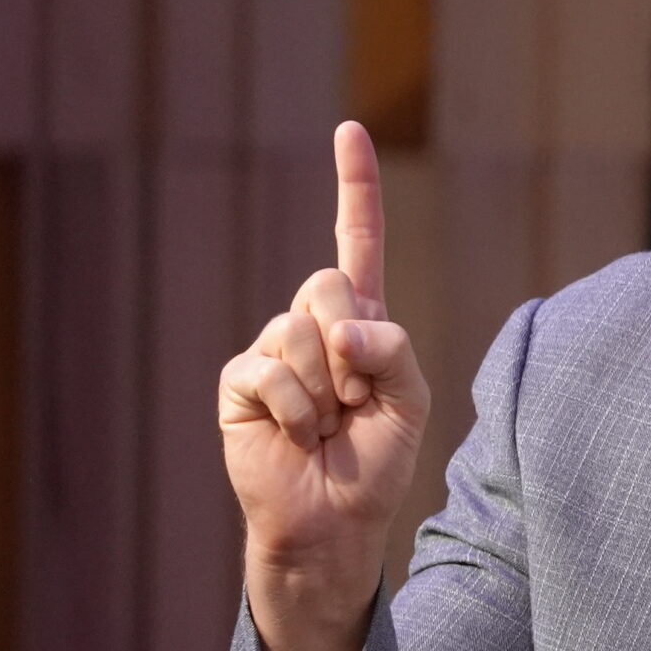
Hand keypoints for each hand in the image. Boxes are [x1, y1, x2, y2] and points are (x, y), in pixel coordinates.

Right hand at [219, 123, 431, 650]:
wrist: (335, 522)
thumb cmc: (377, 461)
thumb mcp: (410, 401)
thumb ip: (394, 350)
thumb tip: (346, 330)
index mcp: (361, 320)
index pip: (358, 240)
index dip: (354, 186)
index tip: (349, 129)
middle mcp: (312, 324)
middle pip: (330, 284)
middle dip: (353, 345)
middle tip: (354, 399)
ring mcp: (271, 350)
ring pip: (301, 330)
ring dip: (327, 389)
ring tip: (327, 426)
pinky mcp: (240, 383)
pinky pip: (271, 371)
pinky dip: (297, 410)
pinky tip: (296, 437)